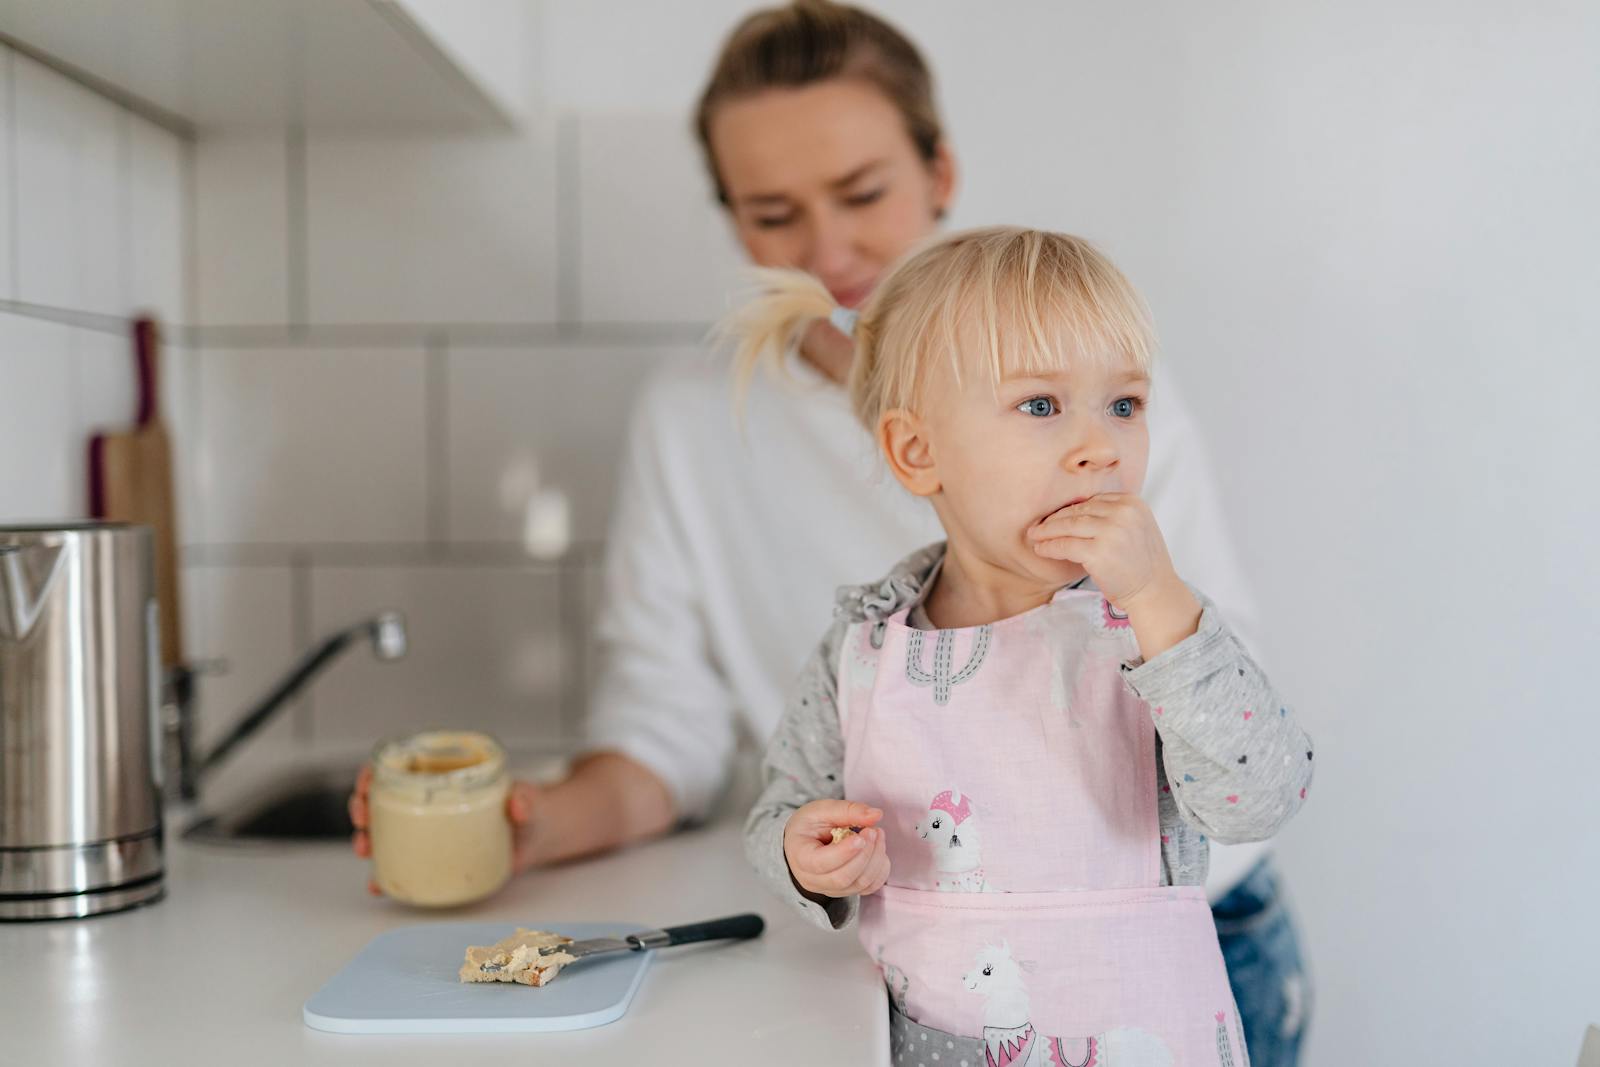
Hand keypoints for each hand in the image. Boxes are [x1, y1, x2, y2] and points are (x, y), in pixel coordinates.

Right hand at [350, 766, 541, 895]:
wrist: (539, 837)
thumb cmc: (531, 809)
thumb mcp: (530, 800)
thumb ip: (526, 800)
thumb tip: (518, 805)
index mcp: (448, 778)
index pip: (402, 766)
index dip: (376, 772)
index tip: (368, 782)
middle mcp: (432, 802)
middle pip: (383, 798)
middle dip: (362, 806)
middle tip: (362, 818)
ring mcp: (430, 830)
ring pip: (384, 831)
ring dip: (366, 838)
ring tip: (365, 848)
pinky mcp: (435, 856)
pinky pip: (402, 863)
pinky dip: (385, 874)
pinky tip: (378, 882)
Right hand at [783, 799, 889, 901]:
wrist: (804, 840)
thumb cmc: (809, 824)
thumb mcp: (822, 810)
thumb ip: (848, 810)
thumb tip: (876, 815)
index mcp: (800, 857)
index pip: (821, 863)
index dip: (844, 852)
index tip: (861, 836)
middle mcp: (812, 880)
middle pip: (843, 878)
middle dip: (865, 854)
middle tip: (873, 831)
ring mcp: (830, 889)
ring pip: (860, 884)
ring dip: (876, 859)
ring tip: (877, 835)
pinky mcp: (847, 891)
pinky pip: (870, 887)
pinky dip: (881, 870)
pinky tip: (878, 850)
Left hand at [1027, 492, 1180, 610]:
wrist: (1155, 592)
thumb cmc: (1143, 565)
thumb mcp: (1137, 528)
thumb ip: (1115, 516)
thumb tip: (1078, 511)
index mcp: (1133, 503)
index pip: (1093, 501)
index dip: (1070, 509)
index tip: (1056, 517)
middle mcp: (1123, 513)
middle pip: (1079, 511)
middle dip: (1055, 519)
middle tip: (1038, 526)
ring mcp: (1110, 531)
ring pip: (1068, 525)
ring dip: (1047, 531)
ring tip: (1035, 536)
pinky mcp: (1098, 552)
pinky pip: (1065, 545)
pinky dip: (1050, 547)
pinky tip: (1041, 550)